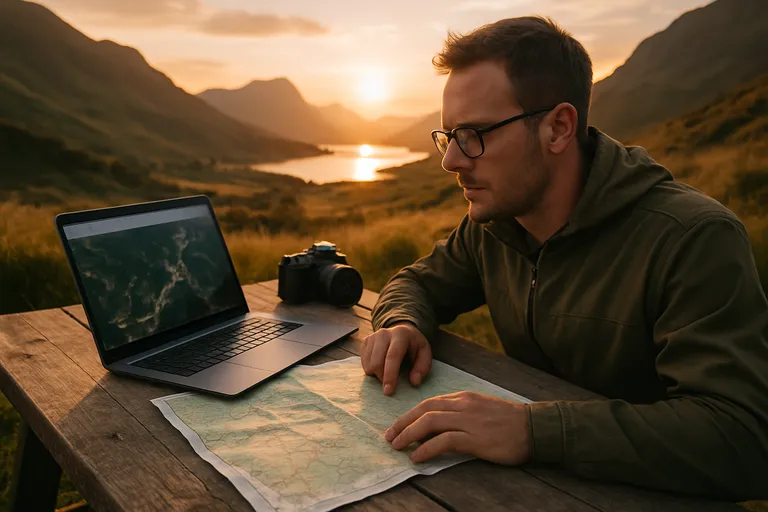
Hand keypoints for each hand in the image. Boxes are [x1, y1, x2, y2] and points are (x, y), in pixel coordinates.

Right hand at [361, 322, 431, 395]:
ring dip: (377, 374)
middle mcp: (384, 334)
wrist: (402, 331)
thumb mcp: (425, 353)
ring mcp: (372, 337)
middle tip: (391, 382)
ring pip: (368, 364)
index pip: (392, 357)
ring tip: (387, 371)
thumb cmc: (414, 346)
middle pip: (376, 362)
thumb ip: (422, 367)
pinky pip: (363, 363)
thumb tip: (414, 381)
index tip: (388, 391)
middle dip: (382, 378)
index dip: (390, 375)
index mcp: (400, 335)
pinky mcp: (365, 342)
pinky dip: (371, 369)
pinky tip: (381, 365)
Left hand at [384, 391, 531, 464]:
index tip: (398, 426)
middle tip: (390, 437)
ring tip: (398, 447)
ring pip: (429, 422)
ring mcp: (468, 421)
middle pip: (424, 410)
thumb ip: (461, 413)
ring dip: (409, 435)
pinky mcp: (475, 438)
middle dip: (403, 423)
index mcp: (464, 397)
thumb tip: (438, 425)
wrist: (535, 427)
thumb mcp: (482, 409)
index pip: (429, 402)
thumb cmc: (510, 422)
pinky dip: (426, 449)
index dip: (410, 414)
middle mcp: (463, 405)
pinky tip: (418, 457)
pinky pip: (444, 441)